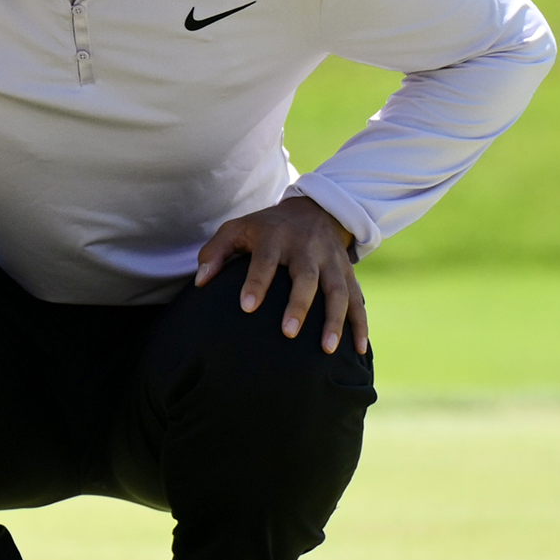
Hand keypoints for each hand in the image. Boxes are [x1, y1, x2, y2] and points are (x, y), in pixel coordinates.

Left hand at [193, 195, 370, 353]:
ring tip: (327, 349)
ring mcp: (331, 261)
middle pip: (306, 277)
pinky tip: (358, 349)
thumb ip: (215, 252)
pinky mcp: (348, 273)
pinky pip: (358, 299)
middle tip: (287, 333)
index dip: (257, 282)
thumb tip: (199, 282)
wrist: (314, 210)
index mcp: (276, 237)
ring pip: (337, 291)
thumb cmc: (266, 228)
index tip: (246, 307)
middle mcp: (306, 248)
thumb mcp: (237, 229)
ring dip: (334, 319)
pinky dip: (360, 324)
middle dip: (299, 304)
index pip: (265, 260)